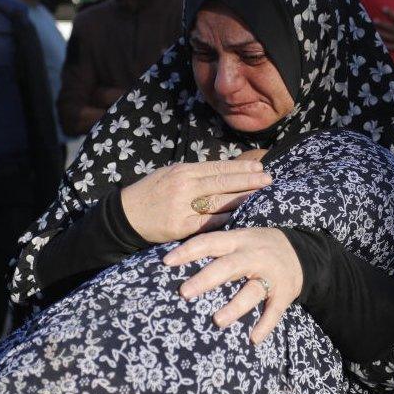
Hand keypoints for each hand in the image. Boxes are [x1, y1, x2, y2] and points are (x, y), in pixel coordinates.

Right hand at [121, 160, 271, 242]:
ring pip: (219, 202)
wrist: (125, 216)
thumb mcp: (169, 174)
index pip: (218, 167)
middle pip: (222, 182)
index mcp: (183, 170)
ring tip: (260, 196)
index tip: (259, 166)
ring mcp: (182, 206)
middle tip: (268, 179)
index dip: (241, 167)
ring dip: (242, 199)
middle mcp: (184, 186)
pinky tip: (241, 217)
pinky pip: (209, 223)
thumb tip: (223, 171)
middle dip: (248, 180)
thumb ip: (194, 174)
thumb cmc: (150, 193)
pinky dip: (226, 219)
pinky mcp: (181, 226)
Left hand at [165, 228, 301, 344]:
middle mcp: (254, 256)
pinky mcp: (284, 294)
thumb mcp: (241, 239)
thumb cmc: (259, 247)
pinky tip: (253, 339)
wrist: (303, 252)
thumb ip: (217, 246)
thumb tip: (177, 258)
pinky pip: (274, 312)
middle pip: (228, 267)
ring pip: (251, 292)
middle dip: (206, 280)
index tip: (167, 262)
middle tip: (184, 293)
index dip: (188, 251)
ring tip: (217, 321)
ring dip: (235, 307)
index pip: (210, 242)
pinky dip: (265, 325)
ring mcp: (270, 276)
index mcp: (239, 240)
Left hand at [375, 6, 393, 60]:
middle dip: (382, 24)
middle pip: (390, 27)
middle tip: (373, 20)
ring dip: (380, 34)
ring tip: (371, 32)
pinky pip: (390, 47)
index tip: (383, 8)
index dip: (390, 13)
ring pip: (388, 37)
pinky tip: (376, 44)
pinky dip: (383, 46)